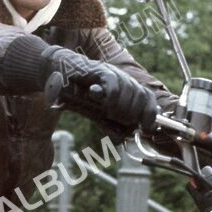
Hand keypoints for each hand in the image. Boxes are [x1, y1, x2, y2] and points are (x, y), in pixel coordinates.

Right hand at [43, 47, 158, 131]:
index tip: (147, 129)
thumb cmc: (81, 96)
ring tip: (107, 111)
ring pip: (130, 90)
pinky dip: (111, 95)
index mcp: (129, 91)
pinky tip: (100, 100)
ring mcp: (115, 74)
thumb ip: (111, 127)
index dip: (151, 114)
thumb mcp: (98, 116)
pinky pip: (113, 83)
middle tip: (115, 118)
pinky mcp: (101, 70)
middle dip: (131, 114)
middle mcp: (125, 80)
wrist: (60, 76)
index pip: (149, 100)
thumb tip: (122, 141)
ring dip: (120, 107)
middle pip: (142, 97)